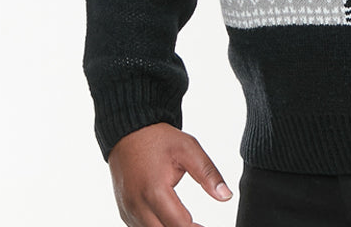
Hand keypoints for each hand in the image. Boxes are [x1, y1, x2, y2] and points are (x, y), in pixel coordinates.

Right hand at [108, 123, 231, 226]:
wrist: (130, 133)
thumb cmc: (159, 140)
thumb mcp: (189, 149)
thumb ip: (208, 173)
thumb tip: (226, 196)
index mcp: (154, 190)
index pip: (178, 224)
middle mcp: (137, 205)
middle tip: (199, 226)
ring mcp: (128, 210)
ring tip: (188, 223)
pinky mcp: (124, 211)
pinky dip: (156, 226)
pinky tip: (170, 220)